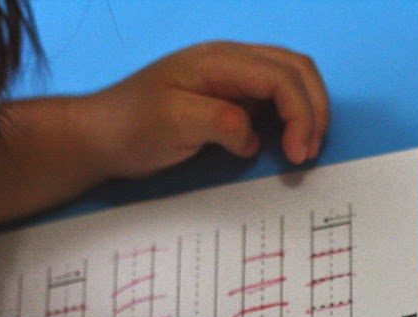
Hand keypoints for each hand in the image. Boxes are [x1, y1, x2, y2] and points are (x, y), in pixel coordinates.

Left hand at [83, 41, 328, 177]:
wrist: (103, 135)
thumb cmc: (132, 127)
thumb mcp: (173, 123)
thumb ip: (220, 122)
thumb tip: (254, 135)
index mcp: (219, 61)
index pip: (282, 76)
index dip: (301, 114)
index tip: (298, 155)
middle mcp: (231, 61)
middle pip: (298, 69)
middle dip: (314, 109)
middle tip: (309, 151)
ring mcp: (233, 77)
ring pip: (293, 79)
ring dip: (308, 111)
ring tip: (304, 147)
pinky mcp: (233, 96)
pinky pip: (277, 96)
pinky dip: (293, 116)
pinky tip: (285, 142)